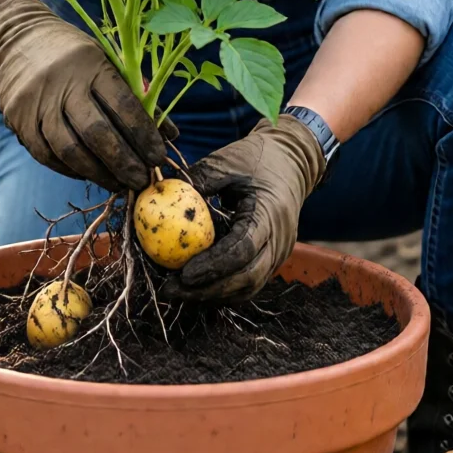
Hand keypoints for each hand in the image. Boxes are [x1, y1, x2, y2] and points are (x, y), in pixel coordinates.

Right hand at [0, 0, 169, 192]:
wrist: (15, 38)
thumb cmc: (73, 53)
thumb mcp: (106, 59)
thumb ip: (136, 95)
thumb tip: (169, 134)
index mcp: (91, 63)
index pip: (123, 105)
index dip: (144, 136)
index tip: (158, 157)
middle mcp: (62, 83)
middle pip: (97, 133)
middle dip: (124, 162)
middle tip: (141, 180)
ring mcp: (36, 103)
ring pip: (70, 150)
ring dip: (98, 173)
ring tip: (118, 184)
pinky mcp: (18, 119)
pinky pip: (47, 155)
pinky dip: (71, 169)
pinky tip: (89, 173)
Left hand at [161, 116, 325, 303]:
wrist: (291, 162)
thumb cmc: (257, 158)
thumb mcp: (227, 160)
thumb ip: (200, 179)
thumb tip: (161, 196)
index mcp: (270, 212)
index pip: (244, 249)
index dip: (214, 266)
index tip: (183, 273)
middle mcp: (280, 240)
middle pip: (246, 278)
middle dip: (208, 290)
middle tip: (171, 289)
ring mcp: (279, 253)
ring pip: (248, 288)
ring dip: (213, 294)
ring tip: (177, 291)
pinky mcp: (272, 259)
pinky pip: (248, 283)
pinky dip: (222, 289)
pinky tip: (195, 286)